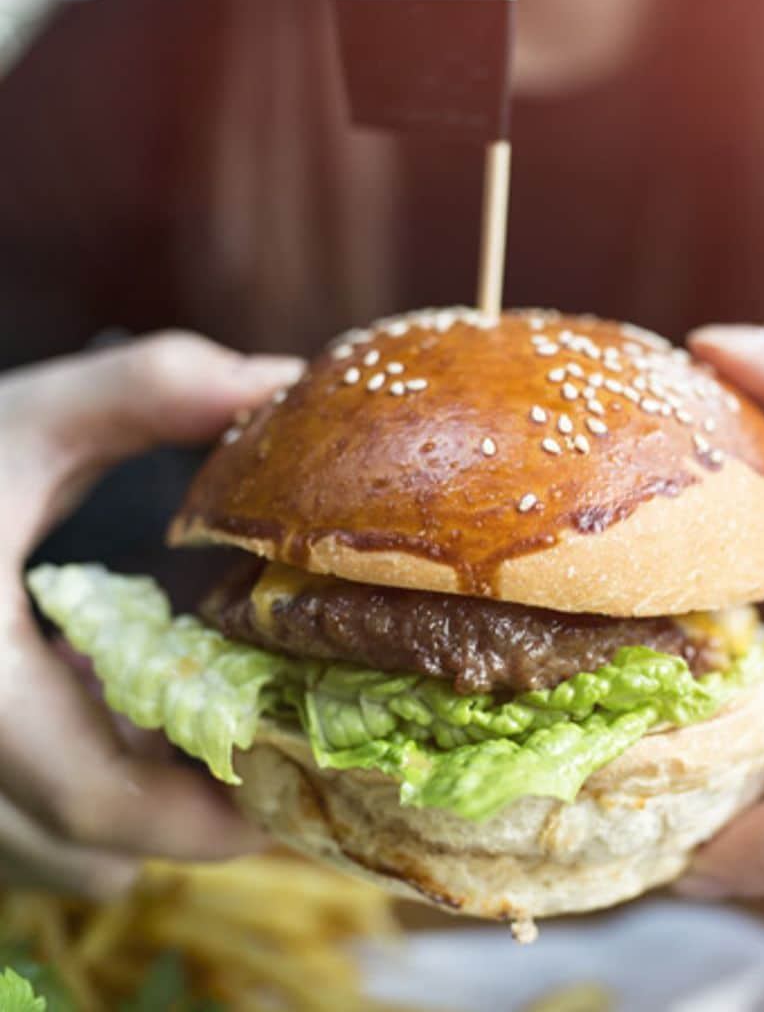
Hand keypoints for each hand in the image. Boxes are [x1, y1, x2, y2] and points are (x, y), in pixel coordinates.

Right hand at [0, 332, 302, 896]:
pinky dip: (76, 780)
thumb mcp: (21, 415)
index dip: (198, 821)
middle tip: (271, 778)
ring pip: (33, 833)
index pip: (88, 796)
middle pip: (70, 831)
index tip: (285, 804)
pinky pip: (9, 802)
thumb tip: (282, 382)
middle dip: (177, 816)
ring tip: (209, 751)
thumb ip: (146, 388)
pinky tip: (124, 725)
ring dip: (127, 805)